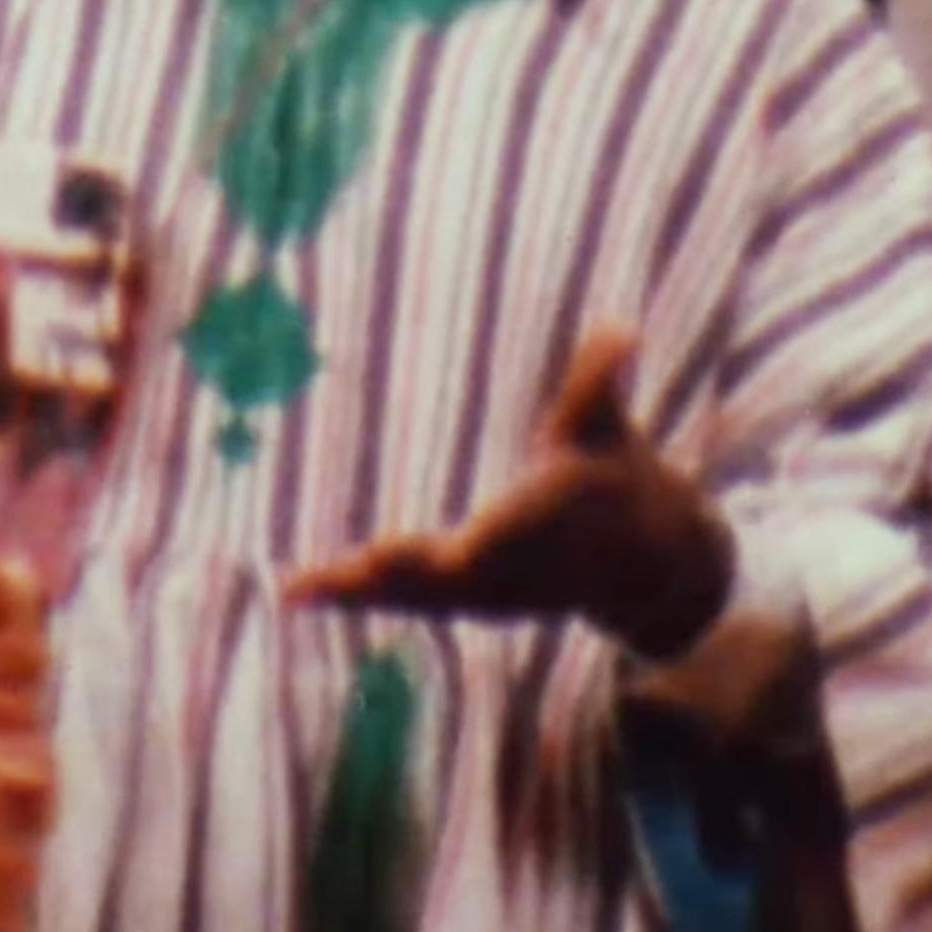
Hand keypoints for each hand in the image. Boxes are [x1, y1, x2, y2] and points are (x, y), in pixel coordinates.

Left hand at [281, 330, 734, 661]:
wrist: (639, 563)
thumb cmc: (615, 477)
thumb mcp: (608, 430)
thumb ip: (599, 384)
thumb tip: (620, 331)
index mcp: (548, 522)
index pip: (516, 537)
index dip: (487, 548)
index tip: (458, 554)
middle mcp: (512, 568)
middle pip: (453, 579)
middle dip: (407, 576)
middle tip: (358, 568)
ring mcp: (483, 592)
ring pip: (415, 596)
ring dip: (358, 593)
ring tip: (297, 589)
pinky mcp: (457, 600)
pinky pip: (398, 600)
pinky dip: (350, 598)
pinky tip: (293, 594)